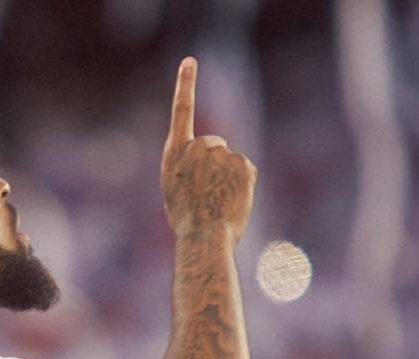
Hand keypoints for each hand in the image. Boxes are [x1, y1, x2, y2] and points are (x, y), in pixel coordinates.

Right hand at [161, 57, 256, 242]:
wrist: (203, 236)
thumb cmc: (186, 220)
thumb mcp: (176, 189)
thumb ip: (187, 168)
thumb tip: (208, 166)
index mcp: (174, 154)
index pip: (181, 111)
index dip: (185, 84)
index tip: (189, 62)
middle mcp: (197, 147)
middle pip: (213, 143)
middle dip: (214, 160)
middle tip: (207, 190)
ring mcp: (221, 154)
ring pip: (229, 160)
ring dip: (227, 176)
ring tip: (217, 199)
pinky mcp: (242, 164)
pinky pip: (244, 170)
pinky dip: (242, 184)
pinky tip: (232, 200)